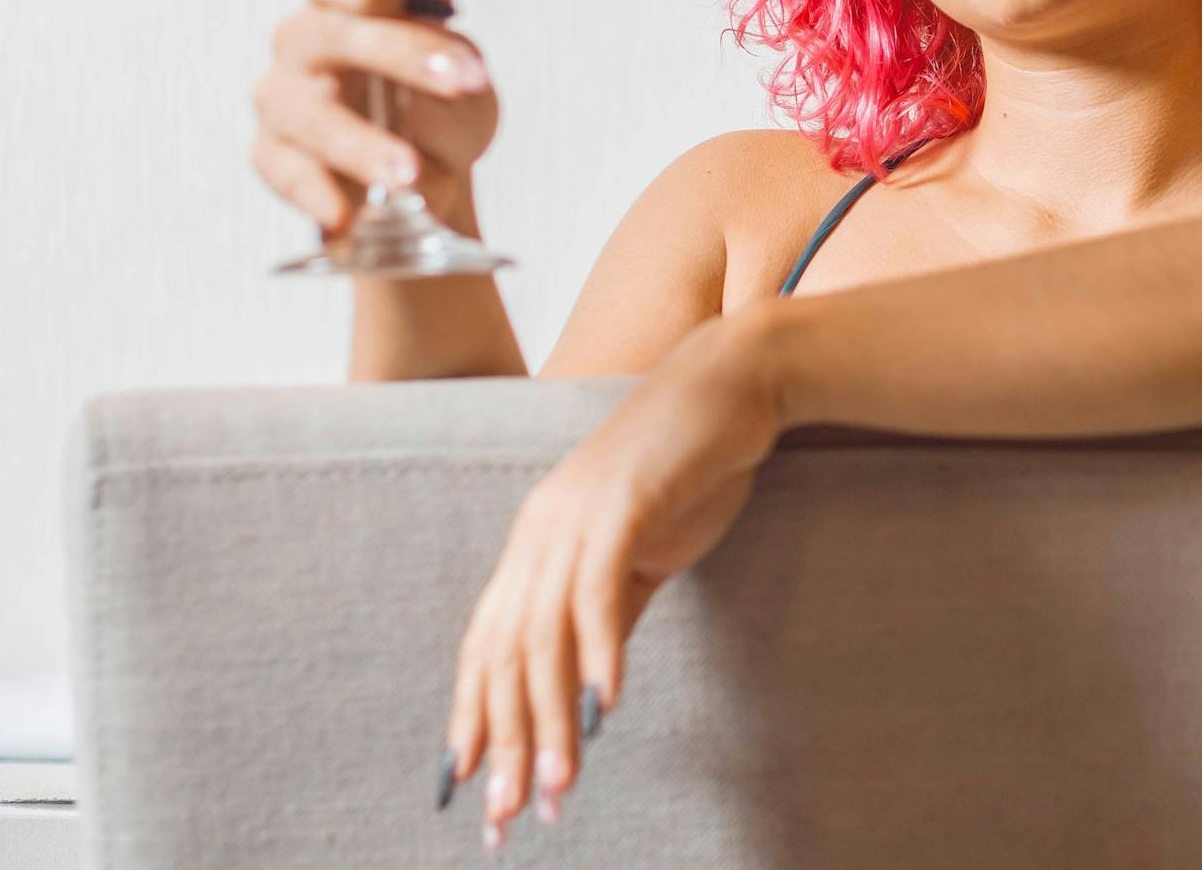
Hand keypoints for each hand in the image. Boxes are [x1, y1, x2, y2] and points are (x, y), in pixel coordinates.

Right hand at [250, 0, 497, 234]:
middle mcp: (305, 44)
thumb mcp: (461, 68)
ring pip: (304, 110)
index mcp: (345, 7)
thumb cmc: (441, 112)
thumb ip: (445, 25)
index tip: (439, 3)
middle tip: (462, 85)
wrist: (434, 187)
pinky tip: (345, 213)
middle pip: (327, 34)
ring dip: (358, 142)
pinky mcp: (274, 156)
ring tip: (409, 174)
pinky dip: (315, 192)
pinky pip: (283, 170)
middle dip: (398, 54)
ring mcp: (283, 100)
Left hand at [440, 315, 783, 848]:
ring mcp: (576, 514)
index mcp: (536, 541)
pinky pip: (600, 590)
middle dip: (505, 743)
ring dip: (550, 719)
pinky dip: (600, 652)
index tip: (469, 789)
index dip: (475, 719)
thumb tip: (590, 690)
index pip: (487, 645)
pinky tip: (607, 705)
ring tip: (559, 787)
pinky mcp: (623, 503)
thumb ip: (611, 611)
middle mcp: (540, 529)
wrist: (732, 384)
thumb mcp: (644, 551)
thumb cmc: (691, 466)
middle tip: (508, 817)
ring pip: (544, 634)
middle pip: (504, 652)